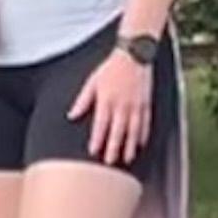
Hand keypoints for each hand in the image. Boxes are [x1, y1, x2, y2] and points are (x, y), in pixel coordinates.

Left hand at [72, 45, 150, 164]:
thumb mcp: (92, 82)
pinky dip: (143, 134)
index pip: (101, 125)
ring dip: (130, 145)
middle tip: (111, 162)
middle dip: (114, 148)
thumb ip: (82, 101)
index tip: (94, 151)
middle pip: (118, 131)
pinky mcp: (146, 103)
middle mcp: (122, 105)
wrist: (134, 55)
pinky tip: (140, 144)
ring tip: (127, 158)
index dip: (97, 139)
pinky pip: (146, 122)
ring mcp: (136, 105)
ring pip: (133, 130)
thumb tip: (71, 116)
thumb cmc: (110, 68)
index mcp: (107, 100)